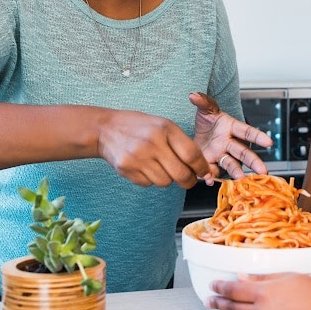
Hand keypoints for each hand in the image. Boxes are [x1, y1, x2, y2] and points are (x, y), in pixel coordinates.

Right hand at [96, 109, 214, 188]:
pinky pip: (148, 184)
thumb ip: (182, 144)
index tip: (204, 172)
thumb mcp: (163, 125)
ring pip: (165, 182)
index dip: (201, 167)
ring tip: (159, 166)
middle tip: (188, 180)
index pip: (191, 154)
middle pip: (181, 174)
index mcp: (165, 128)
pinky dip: (150, 179)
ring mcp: (138, 157)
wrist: (106, 129)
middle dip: (188, 181)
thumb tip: (201, 168)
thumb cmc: (140, 127)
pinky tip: (144, 166)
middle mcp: (152, 143)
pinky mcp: (126, 169)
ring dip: (167, 179)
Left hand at [189, 92, 272, 181]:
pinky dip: (212, 177)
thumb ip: (202, 102)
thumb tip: (193, 95)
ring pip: (232, 164)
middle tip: (263, 171)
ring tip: (240, 178)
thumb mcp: (207, 110)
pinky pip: (214, 172)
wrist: (199, 135)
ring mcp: (222, 156)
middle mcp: (230, 144)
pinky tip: (209, 180)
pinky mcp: (212, 165)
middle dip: (254, 161)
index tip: (269, 143)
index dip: (258, 136)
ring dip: (236, 172)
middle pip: (244, 153)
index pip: (247, 131)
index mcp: (232, 128)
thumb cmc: (209, 122)